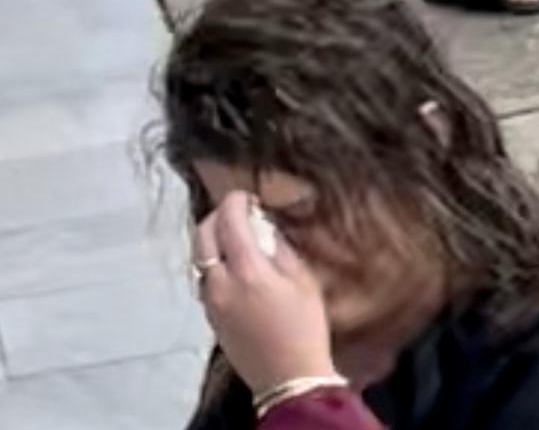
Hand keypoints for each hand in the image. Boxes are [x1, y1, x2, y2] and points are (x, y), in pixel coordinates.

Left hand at [195, 191, 336, 393]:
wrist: (288, 378)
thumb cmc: (305, 329)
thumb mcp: (304, 282)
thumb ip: (280, 250)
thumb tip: (265, 231)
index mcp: (248, 271)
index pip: (229, 221)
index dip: (235, 201)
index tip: (246, 196)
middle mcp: (221, 283)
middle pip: (203, 235)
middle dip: (216, 216)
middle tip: (235, 212)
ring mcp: (211, 301)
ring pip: (198, 257)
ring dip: (211, 239)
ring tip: (232, 236)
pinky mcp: (210, 316)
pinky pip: (202, 278)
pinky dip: (211, 261)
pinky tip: (230, 265)